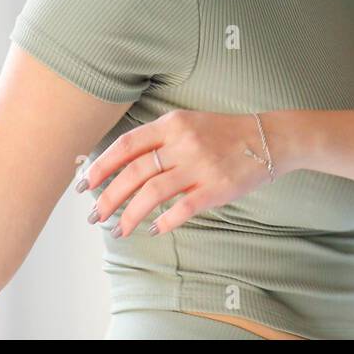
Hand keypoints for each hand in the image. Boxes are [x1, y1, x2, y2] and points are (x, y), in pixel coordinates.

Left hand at [73, 109, 276, 237]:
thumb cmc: (224, 133)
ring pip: (152, 194)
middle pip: (134, 173)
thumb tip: (119, 164)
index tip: (84, 184)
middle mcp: (183, 143)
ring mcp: (200, 166)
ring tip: (119, 230)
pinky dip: (163, 222)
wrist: (269, 139)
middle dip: (108, 197)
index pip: (126, 145)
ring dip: (129, 215)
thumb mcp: (188, 123)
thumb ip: (158, 139)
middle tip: (95, 216)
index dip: (101, 165)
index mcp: (173, 124)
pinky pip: (181, 209)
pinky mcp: (216, 188)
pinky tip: (153, 229)